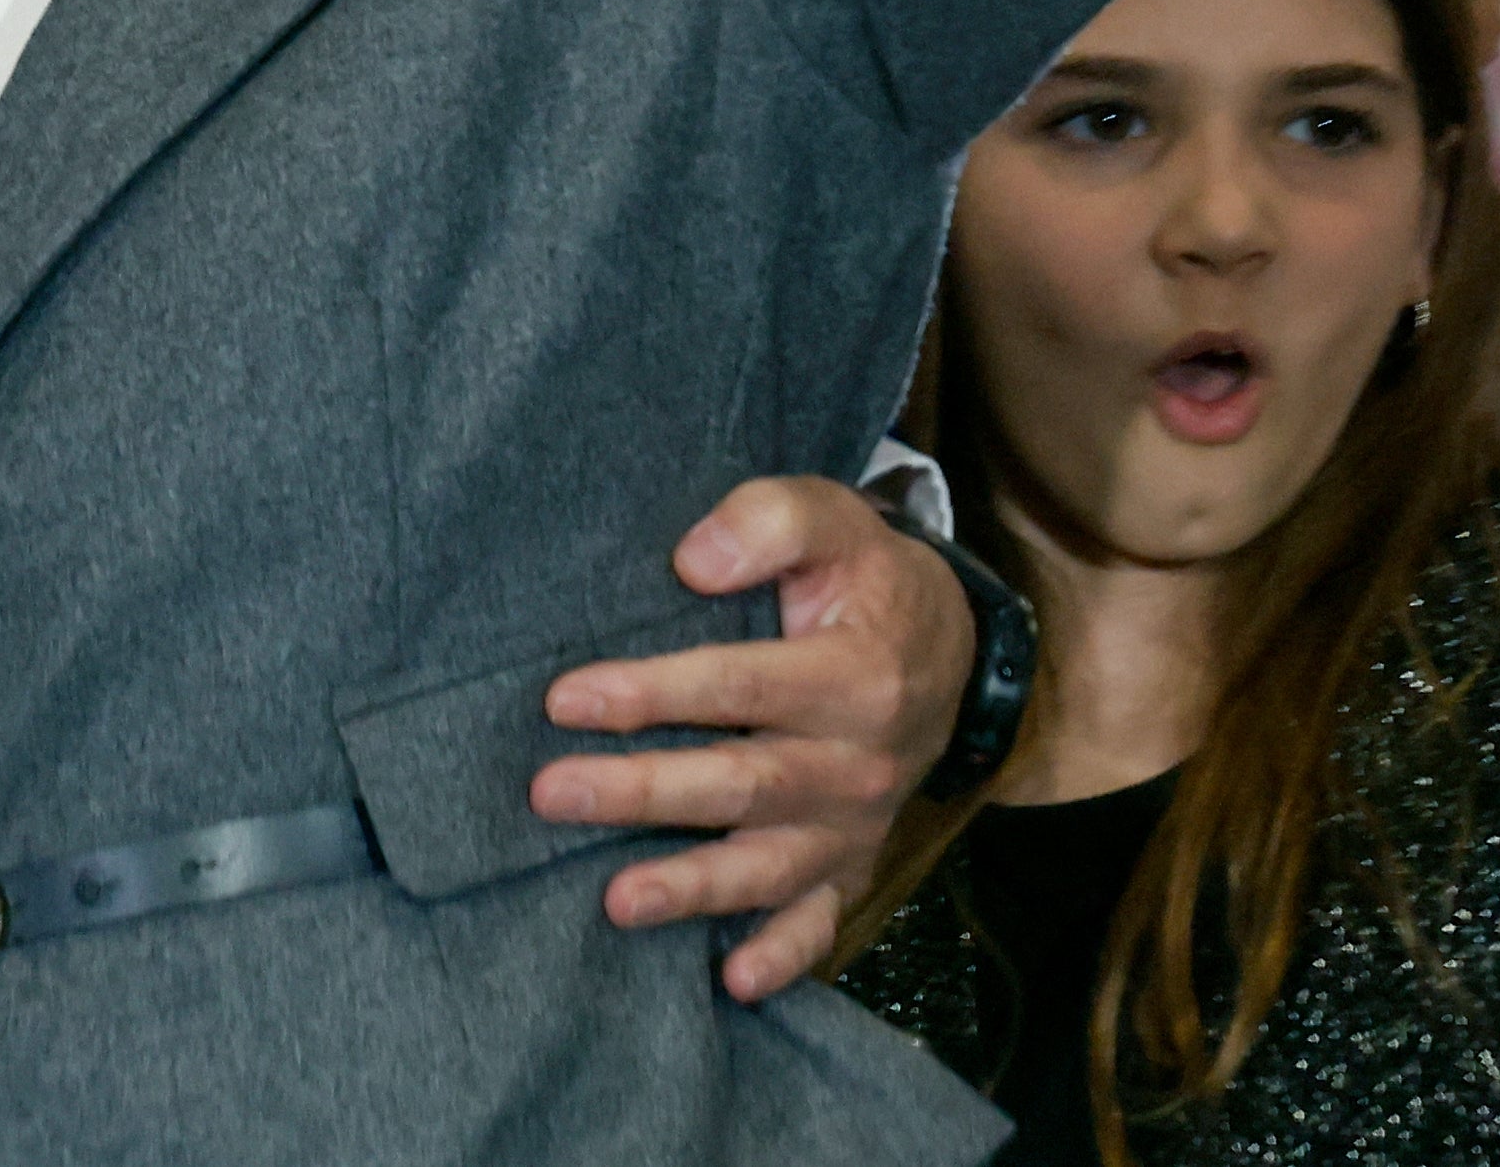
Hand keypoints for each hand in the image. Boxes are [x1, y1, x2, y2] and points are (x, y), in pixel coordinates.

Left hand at [532, 477, 971, 1001]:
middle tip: (551, 794)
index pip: (737, 687)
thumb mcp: (833, 518)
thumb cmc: (862, 578)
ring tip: (615, 902)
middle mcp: (857, 762)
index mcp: (853, 676)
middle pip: (740, 784)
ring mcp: (855, 823)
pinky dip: (783, 954)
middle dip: (641, 794)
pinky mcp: (851, 862)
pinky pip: (822, 920)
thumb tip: (695, 561)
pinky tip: (733, 981)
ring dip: (691, 887)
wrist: (948, 647)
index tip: (565, 700)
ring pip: (767, 865)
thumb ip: (769, 521)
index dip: (651, 694)